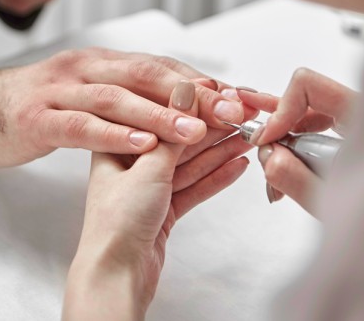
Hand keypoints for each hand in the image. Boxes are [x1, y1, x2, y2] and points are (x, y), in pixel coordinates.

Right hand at [0, 48, 245, 167]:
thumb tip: (190, 104)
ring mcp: (60, 90)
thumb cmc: (43, 105)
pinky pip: (80, 125)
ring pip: (118, 98)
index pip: (167, 69)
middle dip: (195, 92)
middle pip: (150, 76)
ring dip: (160, 113)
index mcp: (106, 62)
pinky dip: (113, 134)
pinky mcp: (37, 118)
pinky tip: (142, 145)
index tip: (247, 99)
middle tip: (235, 109)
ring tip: (196, 129)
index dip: (208, 83)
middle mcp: (87, 68)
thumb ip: (136, 96)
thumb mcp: (93, 94)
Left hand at [63, 81, 250, 320]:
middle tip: (244, 116)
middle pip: (178, 139)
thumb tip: (186, 91)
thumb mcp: (149, 165)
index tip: (221, 96)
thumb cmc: (116, 222)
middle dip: (212, 128)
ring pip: (189, 163)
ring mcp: (147, 188)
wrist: (115, 273)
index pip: (160, 115)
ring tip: (248, 137)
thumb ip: (173, 130)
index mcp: (116, 144)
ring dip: (219, 151)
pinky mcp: (162, 211)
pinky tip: (237, 165)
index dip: (193, 105)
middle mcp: (130, 164)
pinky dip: (215, 177)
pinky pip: (193, 187)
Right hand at [236, 68, 356, 215]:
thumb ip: (298, 179)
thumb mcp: (337, 205)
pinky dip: (298, 150)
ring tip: (272, 169)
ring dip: (285, 141)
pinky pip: (319, 133)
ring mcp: (363, 127)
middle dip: (277, 124)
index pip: (309, 86)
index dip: (281, 109)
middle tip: (255, 140)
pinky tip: (286, 173)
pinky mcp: (358, 142)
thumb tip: (269, 155)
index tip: (267, 139)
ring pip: (310, 118)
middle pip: (306, 100)